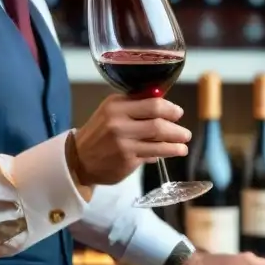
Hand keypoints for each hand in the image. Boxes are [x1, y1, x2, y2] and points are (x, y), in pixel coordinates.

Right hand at [70, 95, 190, 186]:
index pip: (152, 104)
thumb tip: (164, 105)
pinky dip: (164, 153)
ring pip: (158, 142)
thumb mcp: (111, 111)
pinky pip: (151, 155)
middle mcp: (119, 123)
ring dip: (176, 145)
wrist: (78, 158)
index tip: (178, 113)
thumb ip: (135, 105)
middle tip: (186, 133)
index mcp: (116, 105)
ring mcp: (123, 143)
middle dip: (176, 129)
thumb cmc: (99, 131)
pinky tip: (171, 153)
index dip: (170, 109)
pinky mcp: (127, 161)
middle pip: (158, 124)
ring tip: (183, 146)